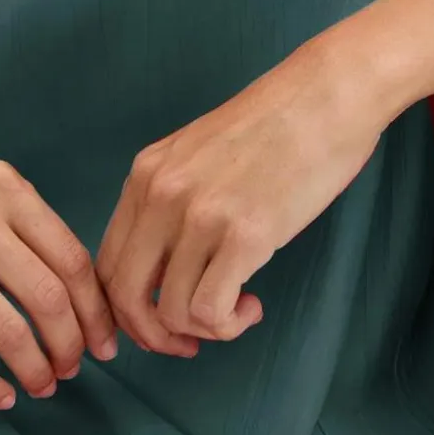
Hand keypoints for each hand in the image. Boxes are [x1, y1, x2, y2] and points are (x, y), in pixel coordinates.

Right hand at [0, 158, 119, 411]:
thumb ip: (24, 229)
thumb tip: (77, 294)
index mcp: (4, 188)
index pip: (71, 256)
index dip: (95, 308)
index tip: (105, 340)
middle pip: (49, 295)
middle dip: (71, 343)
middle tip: (72, 369)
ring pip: (8, 328)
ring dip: (34, 368)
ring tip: (41, 385)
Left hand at [94, 37, 383, 353]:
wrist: (327, 93)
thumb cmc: (276, 123)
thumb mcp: (199, 152)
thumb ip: (173, 198)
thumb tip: (165, 265)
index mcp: (146, 173)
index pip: (106, 262)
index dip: (125, 309)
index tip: (155, 323)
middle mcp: (162, 193)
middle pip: (125, 296)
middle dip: (152, 335)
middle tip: (189, 341)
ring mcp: (201, 214)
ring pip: (171, 312)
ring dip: (204, 330)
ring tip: (237, 309)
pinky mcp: (245, 234)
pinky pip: (211, 311)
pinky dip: (228, 325)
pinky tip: (252, 306)